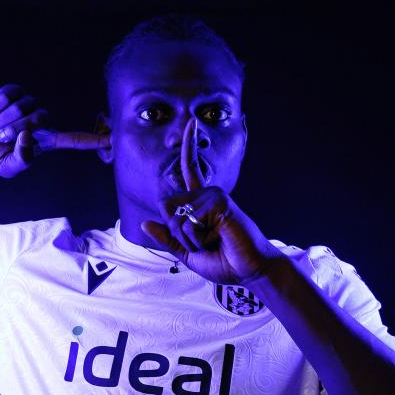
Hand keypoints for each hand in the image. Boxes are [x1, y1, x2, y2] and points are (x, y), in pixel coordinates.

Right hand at [0, 84, 109, 178]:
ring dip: (6, 119)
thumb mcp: (8, 168)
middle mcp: (40, 121)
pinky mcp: (11, 93)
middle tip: (2, 136)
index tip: (112, 141)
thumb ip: (22, 160)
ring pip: (25, 106)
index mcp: (45, 140)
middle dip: (18, 128)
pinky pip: (11, 94)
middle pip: (42, 119)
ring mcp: (26, 105)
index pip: (74, 140)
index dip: (92, 141)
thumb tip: (28, 137)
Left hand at [141, 118, 282, 284]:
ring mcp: (213, 196)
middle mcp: (207, 194)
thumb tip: (144, 223)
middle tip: (203, 242)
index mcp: (201, 202)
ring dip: (189, 239)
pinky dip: (197, 239)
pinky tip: (218, 238)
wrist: (249, 271)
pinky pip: (188, 223)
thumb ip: (167, 238)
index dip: (189, 146)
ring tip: (214, 241)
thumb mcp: (188, 253)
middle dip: (176, 233)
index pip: (191, 169)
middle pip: (165, 206)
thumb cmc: (224, 262)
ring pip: (176, 218)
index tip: (193, 123)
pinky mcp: (219, 202)